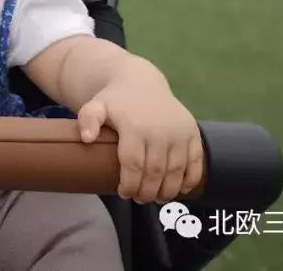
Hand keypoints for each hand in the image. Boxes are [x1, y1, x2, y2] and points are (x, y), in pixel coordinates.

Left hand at [77, 71, 203, 204]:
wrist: (141, 82)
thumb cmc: (115, 102)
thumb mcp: (96, 106)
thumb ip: (88, 120)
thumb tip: (86, 139)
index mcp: (134, 126)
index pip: (133, 166)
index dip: (129, 185)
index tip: (123, 193)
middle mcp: (160, 130)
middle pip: (155, 173)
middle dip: (147, 192)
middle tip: (140, 199)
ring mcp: (179, 132)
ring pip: (176, 172)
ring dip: (167, 191)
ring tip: (156, 198)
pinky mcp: (193, 134)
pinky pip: (196, 164)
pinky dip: (189, 181)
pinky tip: (179, 190)